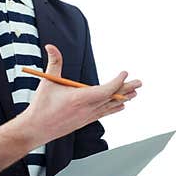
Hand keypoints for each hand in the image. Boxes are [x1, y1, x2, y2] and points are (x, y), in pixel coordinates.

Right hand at [21, 45, 141, 144]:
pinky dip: (114, 108)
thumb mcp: (48, 82)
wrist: (36, 129)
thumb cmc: (41, 106)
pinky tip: (121, 106)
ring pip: (110, 106)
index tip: (125, 73)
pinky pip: (104, 113)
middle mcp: (87, 109)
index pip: (106, 90)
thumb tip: (51, 45)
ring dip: (124, 98)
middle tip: (140, 82)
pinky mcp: (85, 121)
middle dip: (127, 89)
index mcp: (80, 98)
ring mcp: (88, 116)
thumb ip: (53, 62)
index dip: (118, 81)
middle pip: (112, 98)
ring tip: (135, 93)